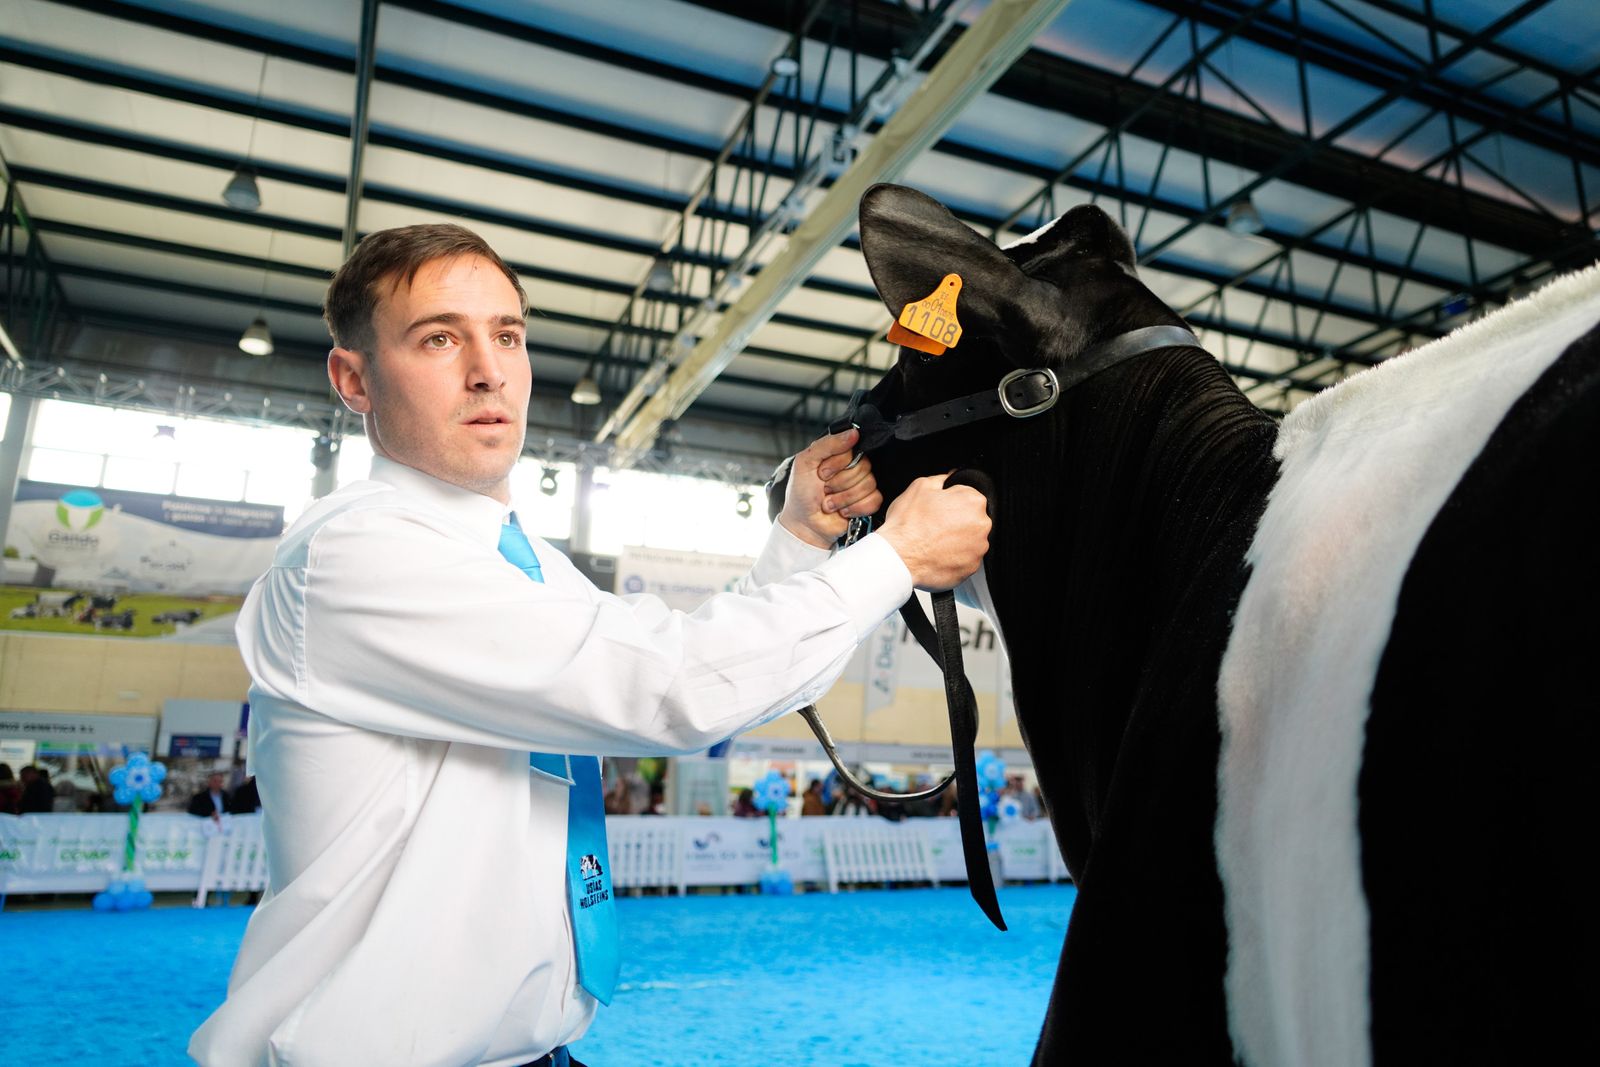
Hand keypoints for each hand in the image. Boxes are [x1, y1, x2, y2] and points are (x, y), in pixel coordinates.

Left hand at [777, 428, 883, 548]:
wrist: (804, 524)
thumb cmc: (801, 493)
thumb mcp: (806, 462)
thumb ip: (828, 444)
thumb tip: (853, 433)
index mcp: (840, 455)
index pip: (854, 450)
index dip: (837, 464)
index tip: (821, 473)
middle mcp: (853, 467)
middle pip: (864, 467)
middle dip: (840, 483)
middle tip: (825, 489)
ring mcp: (862, 485)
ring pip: (869, 484)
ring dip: (844, 498)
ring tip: (830, 502)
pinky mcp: (868, 503)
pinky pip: (875, 500)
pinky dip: (856, 508)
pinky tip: (843, 511)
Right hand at [875, 474, 990, 590]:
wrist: (899, 557)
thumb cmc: (907, 525)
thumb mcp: (919, 487)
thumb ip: (941, 478)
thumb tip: (949, 477)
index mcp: (972, 501)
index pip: (969, 494)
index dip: (952, 500)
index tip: (941, 508)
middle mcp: (981, 525)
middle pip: (972, 518)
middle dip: (957, 519)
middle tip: (935, 524)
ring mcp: (978, 548)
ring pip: (970, 539)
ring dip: (957, 538)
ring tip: (935, 540)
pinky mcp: (972, 567)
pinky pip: (966, 558)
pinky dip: (955, 556)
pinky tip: (938, 553)